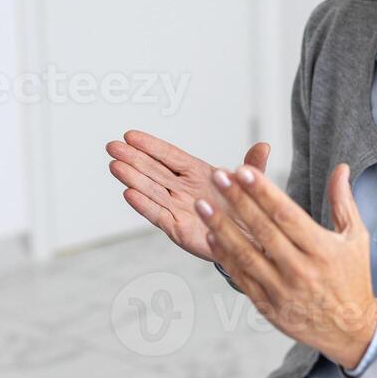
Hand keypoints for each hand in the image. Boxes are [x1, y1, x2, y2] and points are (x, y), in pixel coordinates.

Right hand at [106, 129, 270, 262]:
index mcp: (198, 173)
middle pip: (154, 170)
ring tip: (115, 166)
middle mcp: (183, 189)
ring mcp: (178, 208)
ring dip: (133, 178)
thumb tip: (264, 145)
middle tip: (112, 146)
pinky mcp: (178, 229)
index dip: (150, 145)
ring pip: (152, 190)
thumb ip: (252, 166)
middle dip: (133, 158)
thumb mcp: (251, 185)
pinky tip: (129, 193)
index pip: (170, 156)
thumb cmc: (246, 209)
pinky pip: (158, 215)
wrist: (250, 242)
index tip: (130, 135)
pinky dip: (144, 205)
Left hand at [199, 162, 376, 367]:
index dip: (262, 192)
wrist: (350, 330)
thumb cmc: (352, 279)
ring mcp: (282, 290)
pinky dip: (224, 256)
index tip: (243, 171)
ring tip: (203, 204)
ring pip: (245, 254)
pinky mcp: (268, 306)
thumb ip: (343, 202)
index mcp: (322, 250)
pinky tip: (211, 235)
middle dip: (237, 200)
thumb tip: (341, 169)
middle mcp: (301, 270)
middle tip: (218, 177)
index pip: (286, 215)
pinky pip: (241, 277)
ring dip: (221, 227)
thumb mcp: (355, 239)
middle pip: (262, 230)